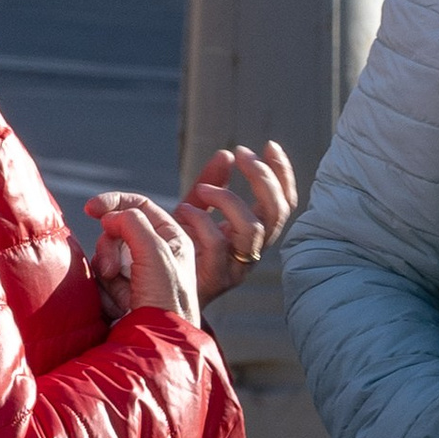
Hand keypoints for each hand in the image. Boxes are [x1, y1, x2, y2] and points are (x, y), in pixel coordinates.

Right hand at [83, 190, 202, 327]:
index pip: (140, 206)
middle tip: (110, 270)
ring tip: (119, 296)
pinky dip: (104, 290)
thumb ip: (133, 224)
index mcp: (173, 239)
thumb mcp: (155, 253)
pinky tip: (117, 305)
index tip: (91, 208)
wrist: (157, 345)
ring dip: (106, 272)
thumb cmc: (165, 300)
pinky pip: (102, 278)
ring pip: (107, 254)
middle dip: (109, 247)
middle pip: (118, 231)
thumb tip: (111, 216)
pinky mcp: (124, 292)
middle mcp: (157, 253)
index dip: (115, 203)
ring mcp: (139, 273)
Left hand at [172, 139, 295, 302]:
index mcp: (254, 235)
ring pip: (254, 229)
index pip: (284, 203)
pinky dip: (202, 221)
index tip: (269, 145)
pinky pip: (219, 245)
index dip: (283, 174)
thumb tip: (227, 154)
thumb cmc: (176, 250)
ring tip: (203, 190)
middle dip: (263, 178)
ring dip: (230, 200)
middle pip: (278, 213)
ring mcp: (236, 268)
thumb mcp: (195, 209)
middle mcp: (252, 252)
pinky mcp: (215, 279)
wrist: (154, 291)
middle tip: (242, 154)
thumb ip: (211, 183)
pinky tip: (184, 210)